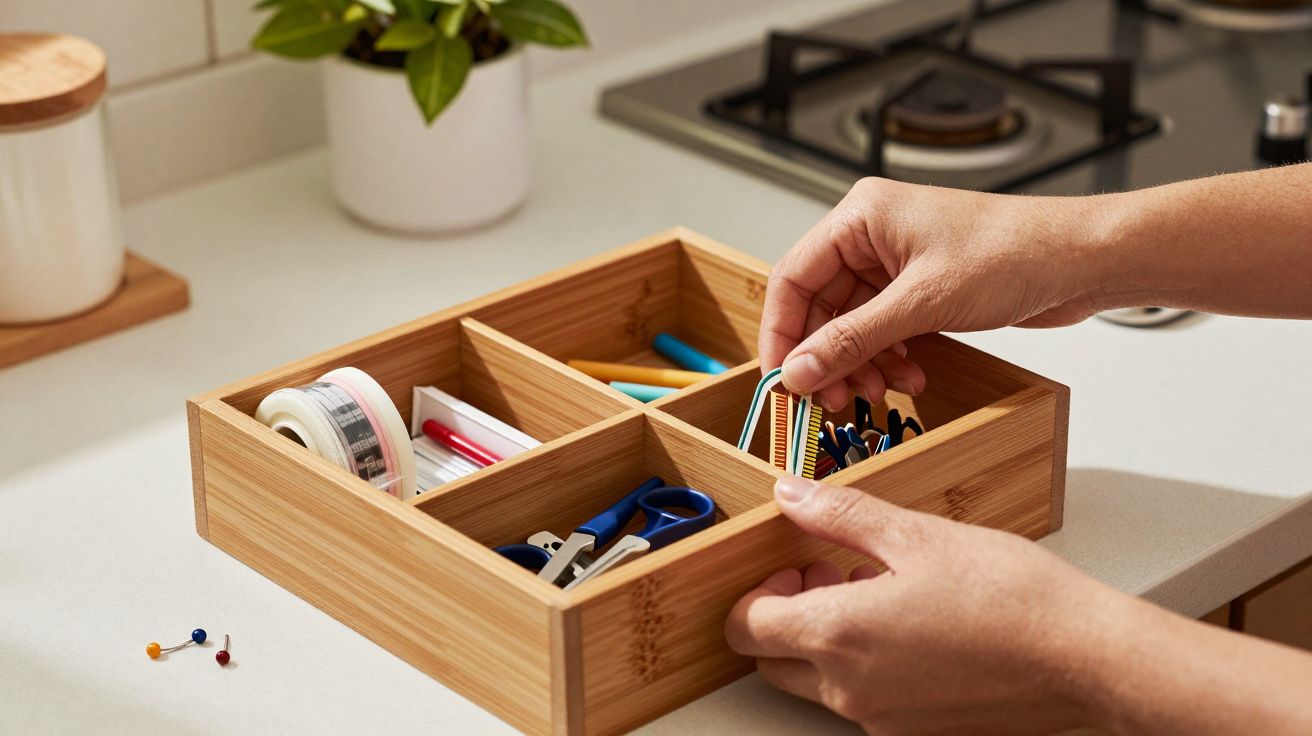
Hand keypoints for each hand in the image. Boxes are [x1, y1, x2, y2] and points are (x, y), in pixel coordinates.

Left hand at [725, 476, 1135, 734]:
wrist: (1085, 658)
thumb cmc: (1011, 596)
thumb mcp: (915, 535)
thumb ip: (840, 516)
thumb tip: (790, 496)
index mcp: (838, 636)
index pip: (747, 627)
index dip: (758, 590)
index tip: (795, 563)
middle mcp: (849, 690)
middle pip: (773, 660)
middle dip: (786, 615)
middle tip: (831, 574)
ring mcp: (881, 719)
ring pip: (818, 682)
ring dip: (827, 637)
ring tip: (880, 592)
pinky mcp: (915, 731)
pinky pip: (863, 699)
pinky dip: (865, 664)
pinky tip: (911, 625)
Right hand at [761, 177, 1109, 409]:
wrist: (1082, 260)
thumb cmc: (1014, 252)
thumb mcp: (922, 303)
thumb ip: (853, 340)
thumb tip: (799, 371)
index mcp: (860, 216)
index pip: (793, 278)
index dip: (782, 333)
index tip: (782, 380)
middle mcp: (872, 236)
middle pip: (821, 307)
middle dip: (827, 357)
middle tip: (832, 399)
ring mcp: (897, 263)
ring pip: (853, 325)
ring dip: (862, 364)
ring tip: (879, 393)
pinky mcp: (921, 288)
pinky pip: (884, 331)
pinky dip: (890, 359)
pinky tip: (909, 378)